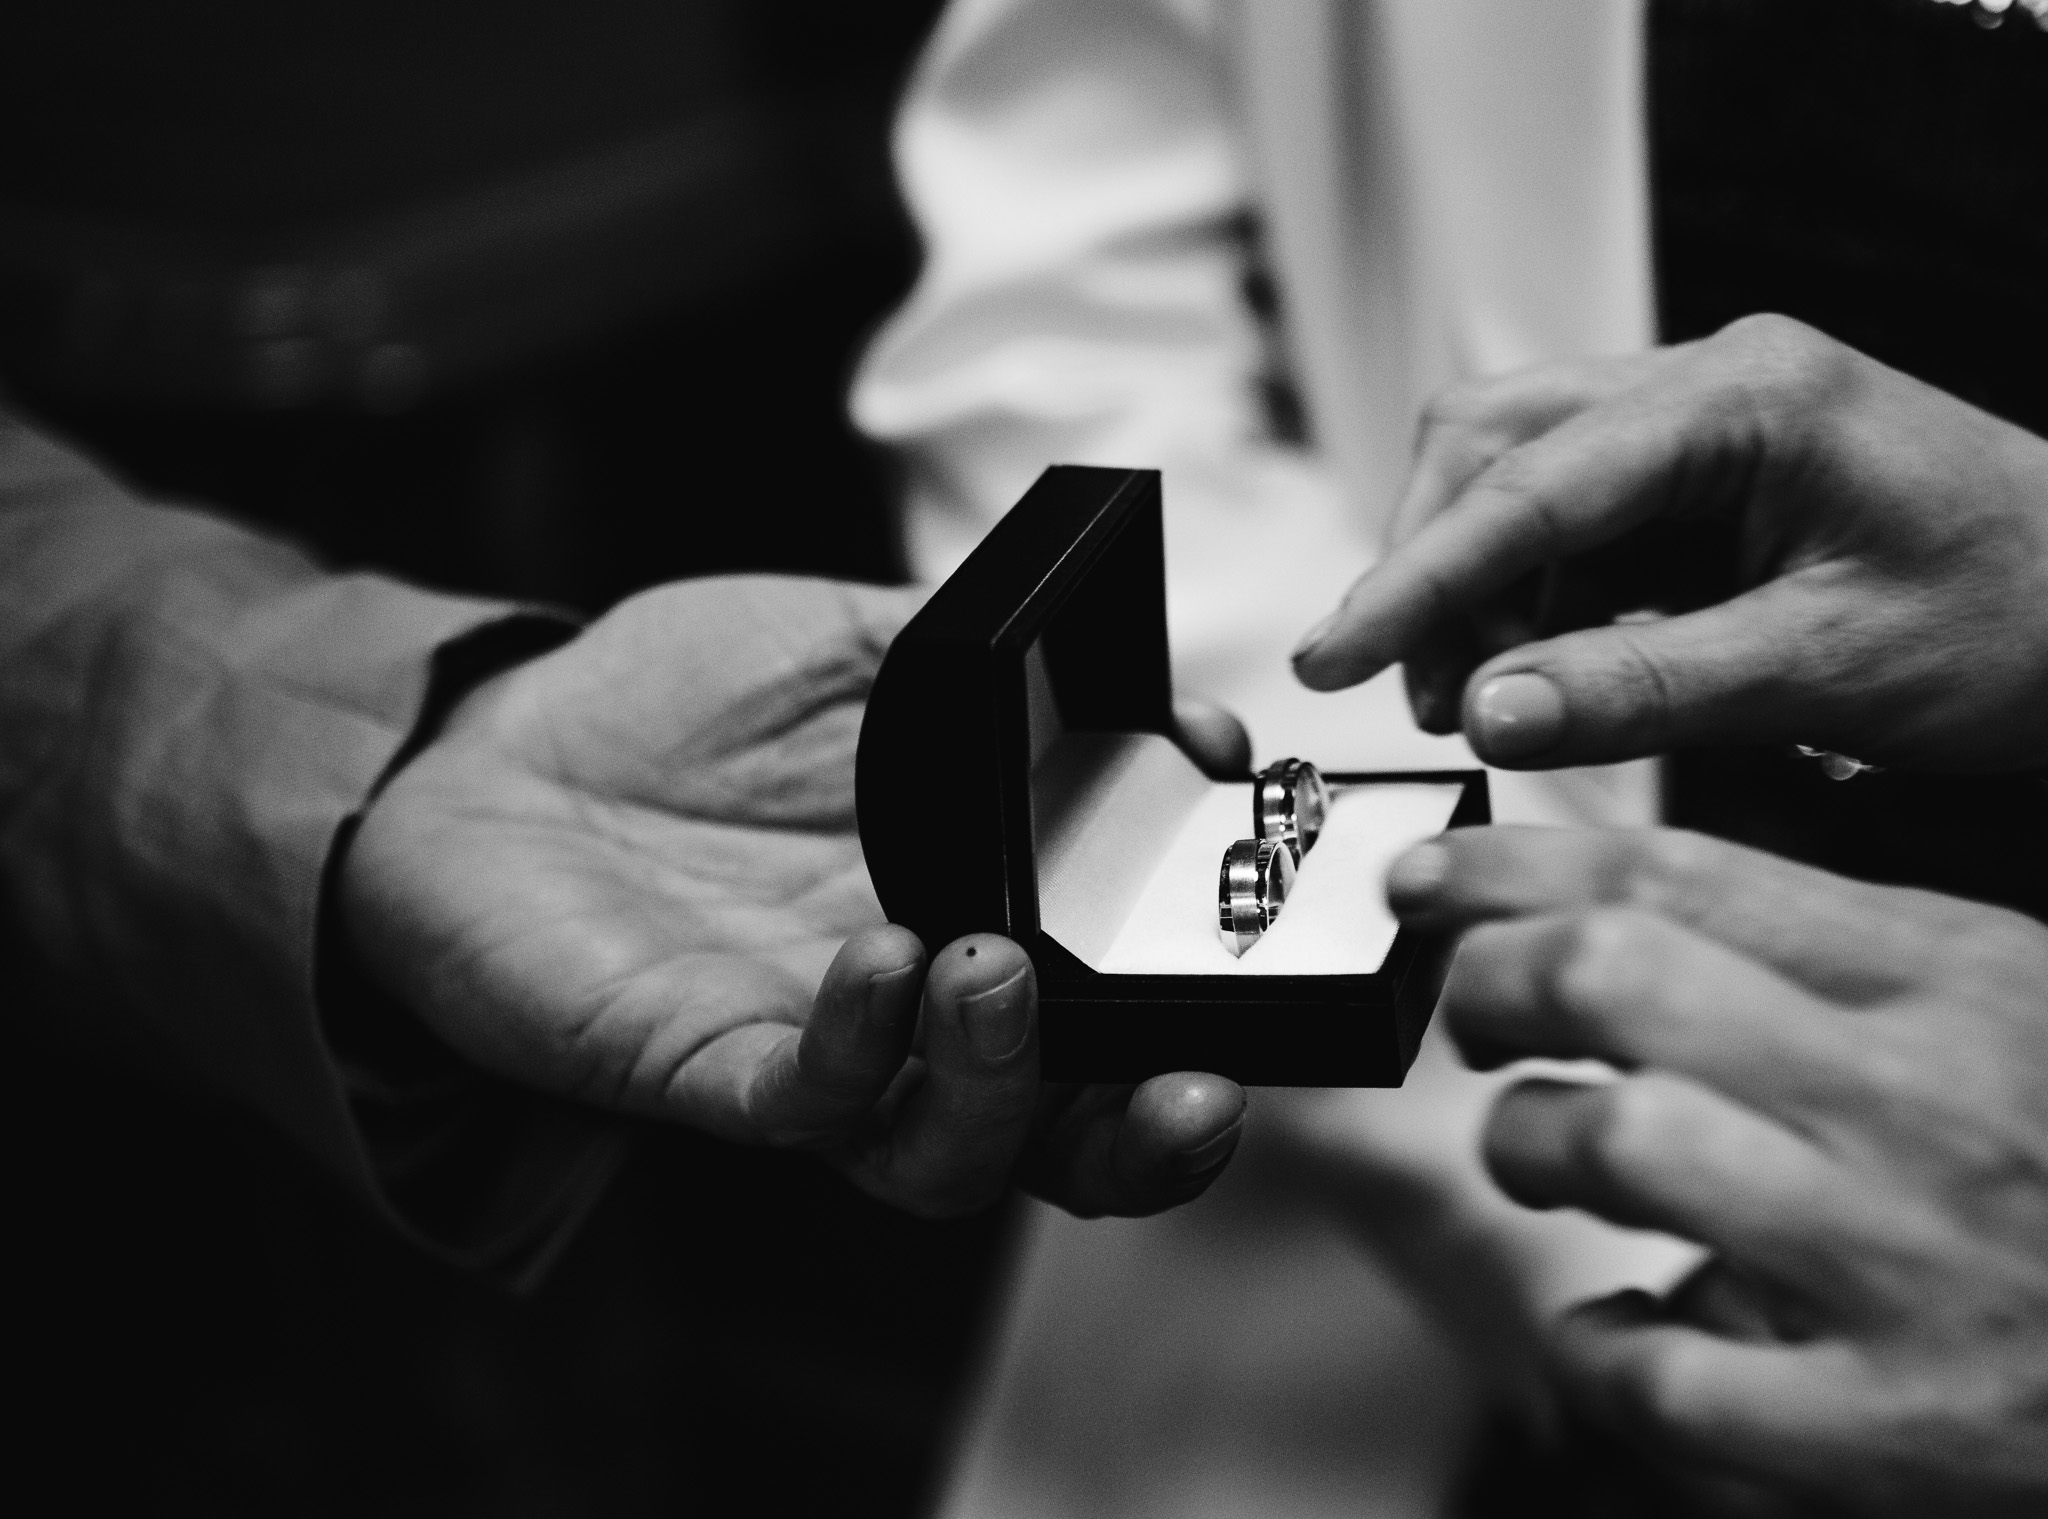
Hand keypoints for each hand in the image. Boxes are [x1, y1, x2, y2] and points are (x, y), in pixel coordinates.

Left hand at [340, 576, 1244, 1218]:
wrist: (487, 747)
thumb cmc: (674, 703)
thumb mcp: (849, 645)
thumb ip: (980, 663)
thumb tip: (1137, 681)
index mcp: (976, 915)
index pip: (1123, 1009)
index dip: (1212, 999)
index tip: (1268, 909)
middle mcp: (914, 1017)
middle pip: (1066, 1136)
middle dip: (1153, 1137)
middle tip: (1204, 1084)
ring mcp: (815, 1050)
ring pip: (949, 1155)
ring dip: (1006, 1086)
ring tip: (1002, 967)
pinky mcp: (702, 1065)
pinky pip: (805, 1102)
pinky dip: (862, 1046)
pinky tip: (882, 954)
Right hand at [1291, 315, 2047, 772]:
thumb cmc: (2019, 617)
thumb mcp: (1828, 668)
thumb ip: (1644, 688)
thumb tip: (1488, 710)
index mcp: (1747, 397)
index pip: (1530, 481)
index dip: (1418, 577)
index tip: (1336, 655)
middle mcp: (1707, 384)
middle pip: (1489, 443)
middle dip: (1432, 569)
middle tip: (1418, 697)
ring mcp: (1696, 425)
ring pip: (1511, 479)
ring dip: (1474, 592)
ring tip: (1482, 703)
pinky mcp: (1693, 480)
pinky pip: (1566, 527)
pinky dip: (1528, 604)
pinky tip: (1539, 674)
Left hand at [1386, 823, 2047, 1512]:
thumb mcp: (1988, 990)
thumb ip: (1819, 941)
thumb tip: (1601, 894)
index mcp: (1936, 975)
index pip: (1671, 872)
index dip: (1508, 869)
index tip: (1421, 883)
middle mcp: (1911, 1098)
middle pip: (1609, 977)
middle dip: (1491, 985)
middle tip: (1477, 1019)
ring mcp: (1899, 1261)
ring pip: (1610, 1143)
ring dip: (1524, 1144)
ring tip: (1540, 1153)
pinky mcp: (1891, 1420)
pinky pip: (1664, 1373)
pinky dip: (1595, 1347)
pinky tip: (1612, 1328)